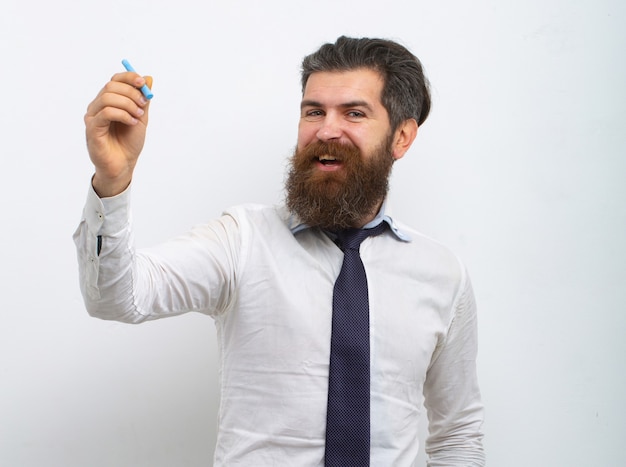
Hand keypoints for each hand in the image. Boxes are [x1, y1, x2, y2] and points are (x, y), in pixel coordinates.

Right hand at [84, 72, 152, 196]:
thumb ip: (143, 99)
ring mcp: (92, 116)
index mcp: (108, 101)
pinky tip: (132, 123)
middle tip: (143, 104)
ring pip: (107, 98)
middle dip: (131, 93)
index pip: (115, 80)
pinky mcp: (91, 128)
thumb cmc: (129, 143)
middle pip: (111, 86)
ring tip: (138, 116)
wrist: (123, 164)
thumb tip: (148, 78)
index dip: (129, 77)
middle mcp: (97, 106)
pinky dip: (123, 115)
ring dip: (128, 104)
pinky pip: (106, 113)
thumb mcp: (141, 117)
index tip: (143, 83)